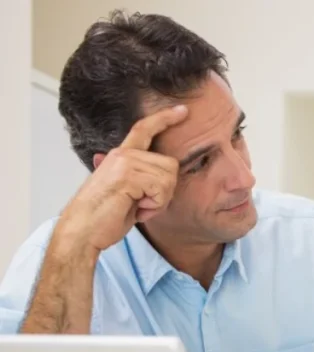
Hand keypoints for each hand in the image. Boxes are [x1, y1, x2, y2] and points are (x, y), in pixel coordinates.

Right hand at [56, 105, 187, 254]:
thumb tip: (165, 171)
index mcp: (121, 155)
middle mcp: (123, 154)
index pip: (144, 129)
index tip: (183, 111)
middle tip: (143, 204)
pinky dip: (155, 206)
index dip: (164, 119)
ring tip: (137, 207)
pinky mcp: (127, 176)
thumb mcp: (126, 192)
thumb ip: (141, 178)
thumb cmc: (104, 217)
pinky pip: (162, 190)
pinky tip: (137, 210)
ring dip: (159, 200)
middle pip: (171, 165)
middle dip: (165, 191)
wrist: (83, 231)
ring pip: (169, 179)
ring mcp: (125, 163)